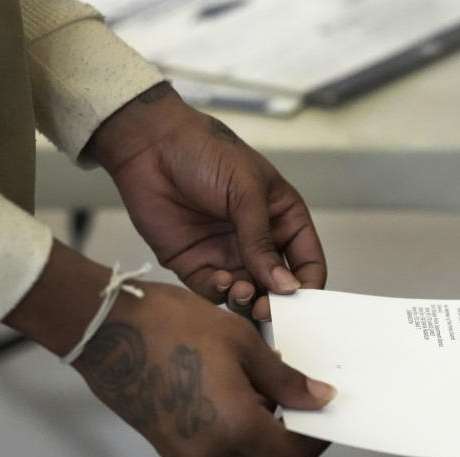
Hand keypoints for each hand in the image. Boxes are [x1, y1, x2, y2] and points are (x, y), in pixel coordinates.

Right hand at [68, 281, 333, 456]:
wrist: (103, 328)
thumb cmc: (174, 324)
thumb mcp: (242, 342)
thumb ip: (285, 379)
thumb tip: (320, 399)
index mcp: (236, 427)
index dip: (317, 440)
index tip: (326, 414)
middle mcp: (210, 452)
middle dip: (291, 438)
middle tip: (300, 398)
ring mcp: (184, 452)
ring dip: (262, 434)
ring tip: (265, 389)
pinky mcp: (166, 444)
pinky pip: (214, 448)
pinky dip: (233, 431)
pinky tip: (233, 392)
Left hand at [85, 83, 325, 320]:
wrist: (150, 145)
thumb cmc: (206, 152)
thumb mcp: (246, 191)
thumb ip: (263, 241)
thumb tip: (286, 285)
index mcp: (282, 219)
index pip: (308, 263)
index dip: (309, 286)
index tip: (301, 302)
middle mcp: (259, 242)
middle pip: (278, 288)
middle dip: (276, 302)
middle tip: (267, 308)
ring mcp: (227, 255)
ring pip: (248, 295)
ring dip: (248, 300)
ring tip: (241, 290)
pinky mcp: (196, 264)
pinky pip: (214, 292)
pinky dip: (220, 293)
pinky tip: (220, 280)